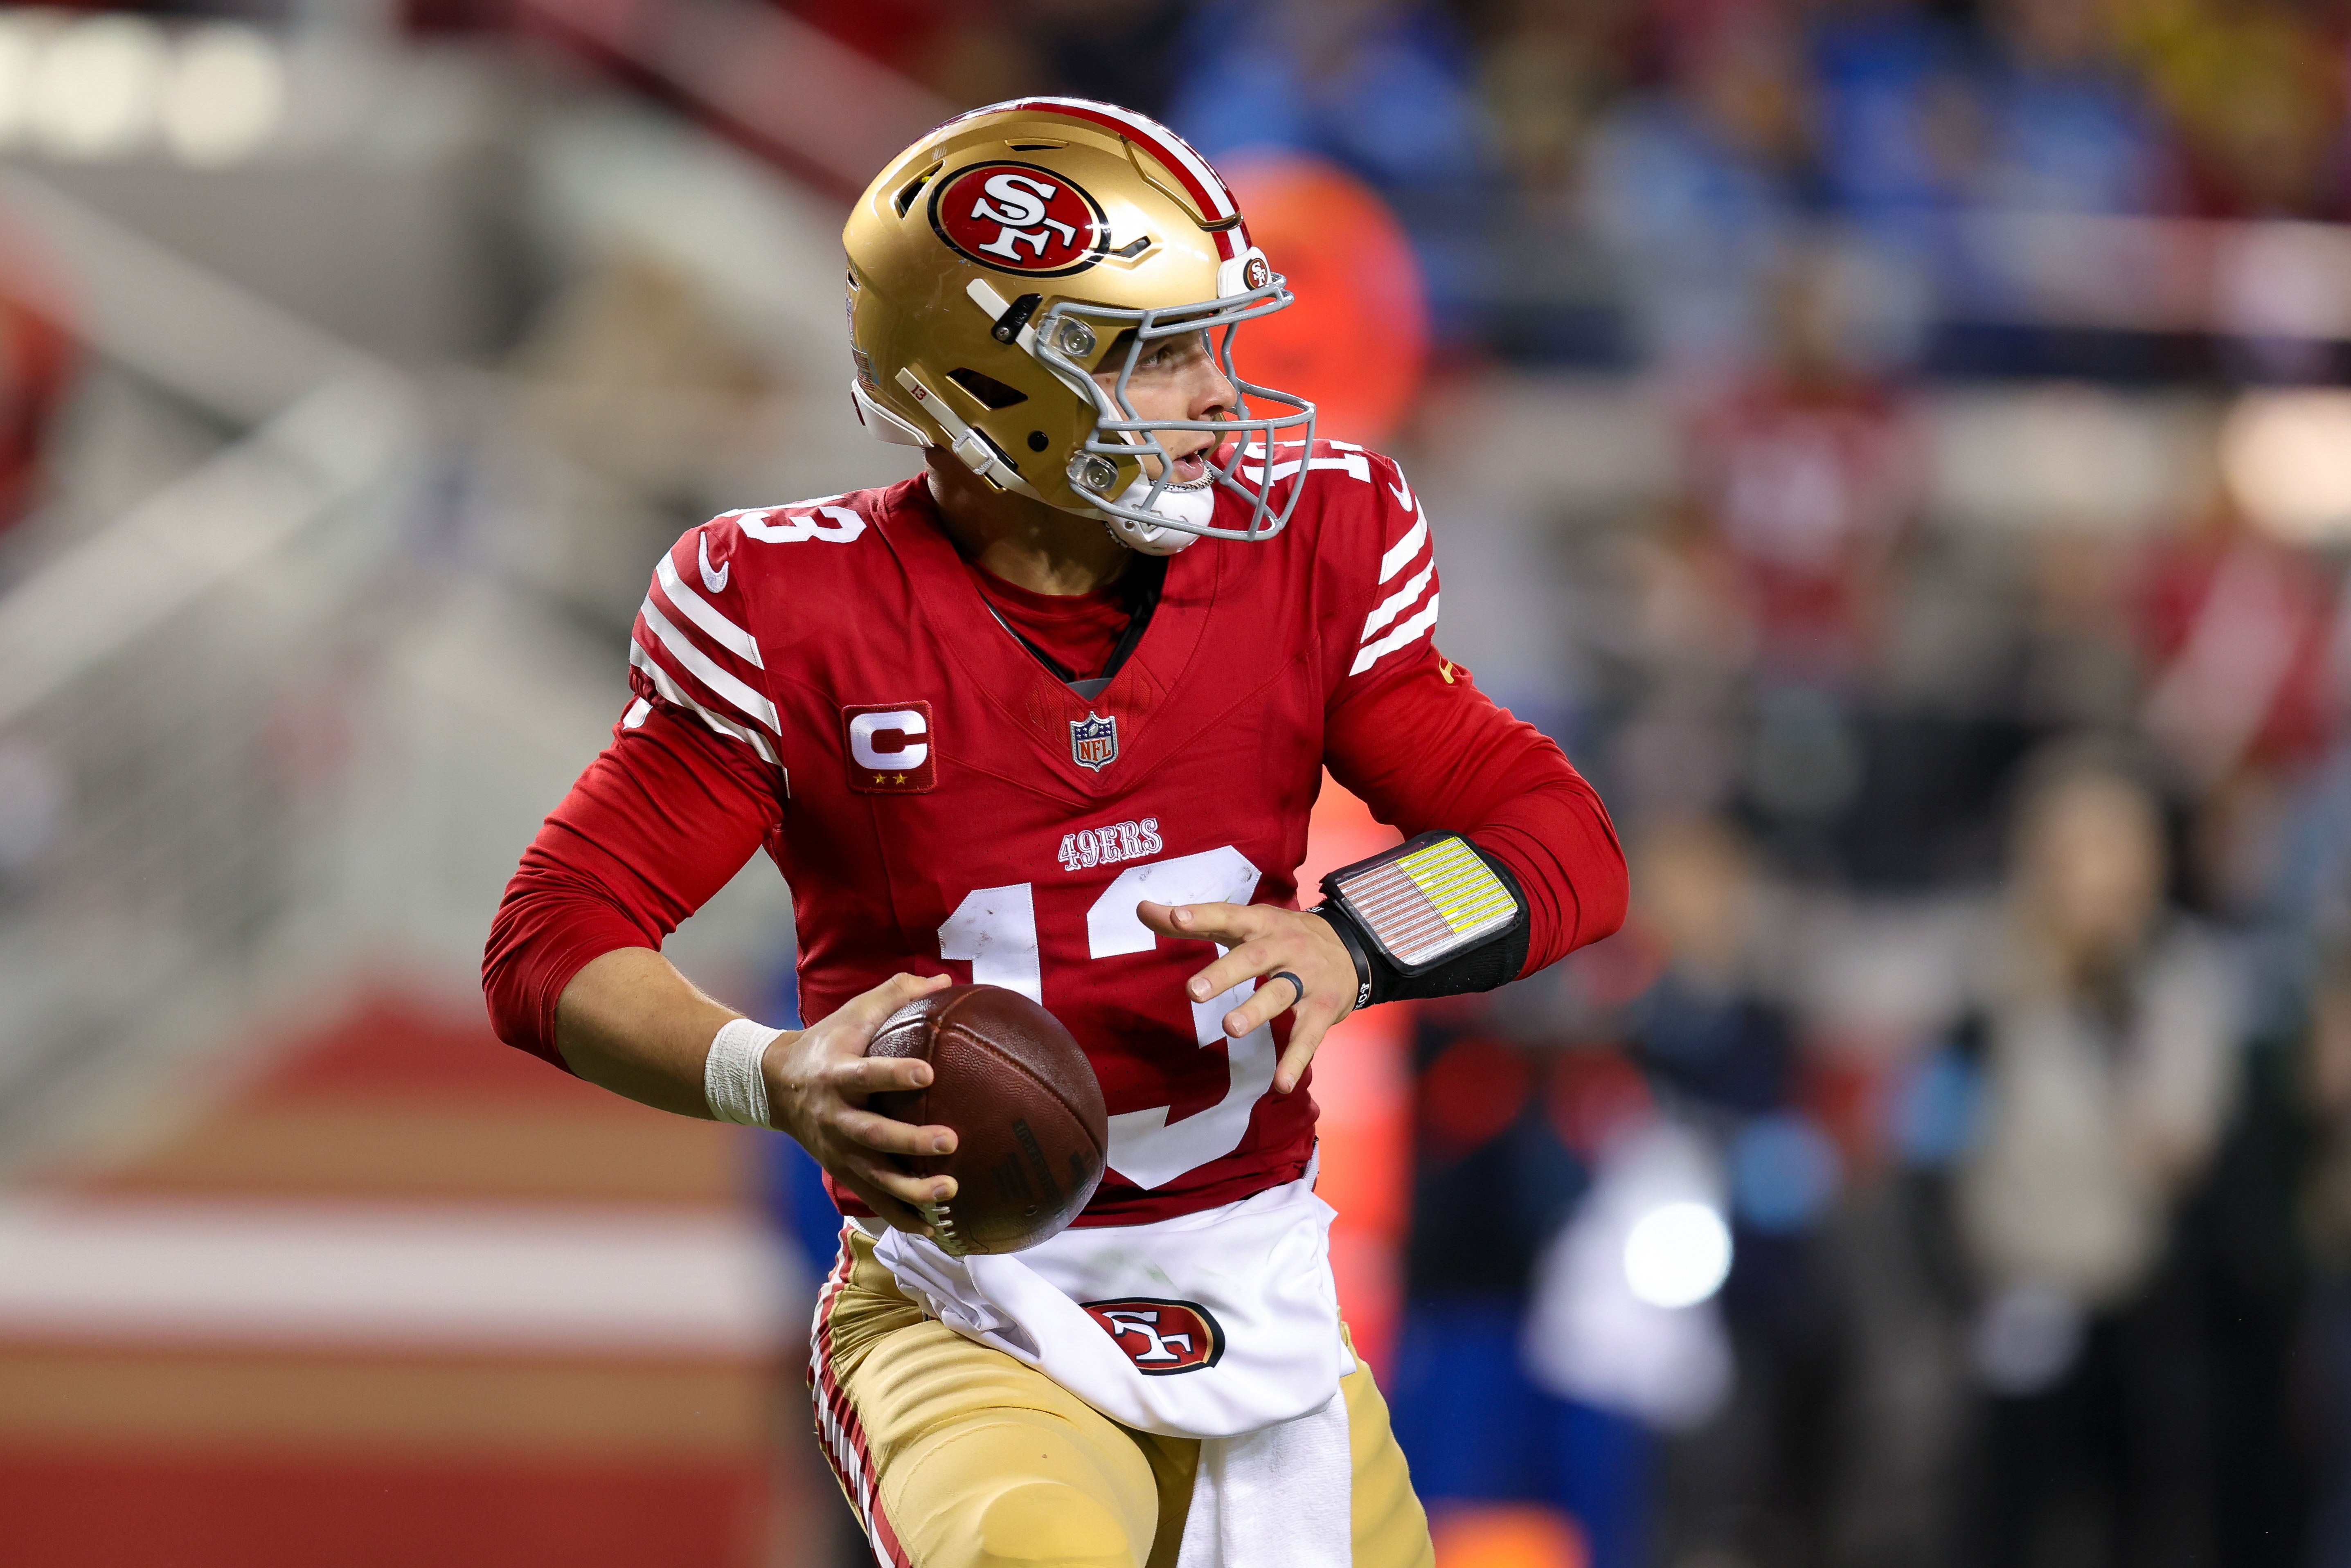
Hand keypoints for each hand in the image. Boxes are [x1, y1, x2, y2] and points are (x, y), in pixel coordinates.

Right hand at [763, 972, 958, 1234]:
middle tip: (951, 1141)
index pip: (867, 1075)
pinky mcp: (842, 1172)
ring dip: (912, 1190)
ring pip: (874, 1177)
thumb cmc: (828, 1042)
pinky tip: (936, 1230)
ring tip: (950, 1192)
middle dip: (911, 1142)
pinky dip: (902, 1217)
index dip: (894, 1075)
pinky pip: (874, 1200)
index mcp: (838, 1074)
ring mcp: (838, 1150)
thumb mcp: (854, 1014)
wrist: (774, 1085)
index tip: (927, 1073)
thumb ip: (897, 994)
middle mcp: (836, 1116)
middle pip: (873, 1135)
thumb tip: (946, 980)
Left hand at [1136, 900, 1355, 1094]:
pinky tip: (1280, 1083)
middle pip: (1252, 959)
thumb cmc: (1280, 936)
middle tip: (1194, 992)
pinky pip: (1308, 1037)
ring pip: (1280, 994)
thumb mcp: (1242, 923)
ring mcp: (1305, 979)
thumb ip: (1194, 921)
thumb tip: (1141, 909)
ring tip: (1231, 1028)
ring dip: (1256, 1012)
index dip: (1203, 916)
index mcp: (1260, 923)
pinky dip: (1295, 1060)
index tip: (1176, 918)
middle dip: (1224, 974)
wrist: (1350, 947)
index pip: (1228, 915)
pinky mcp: (1322, 1010)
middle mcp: (1284, 947)